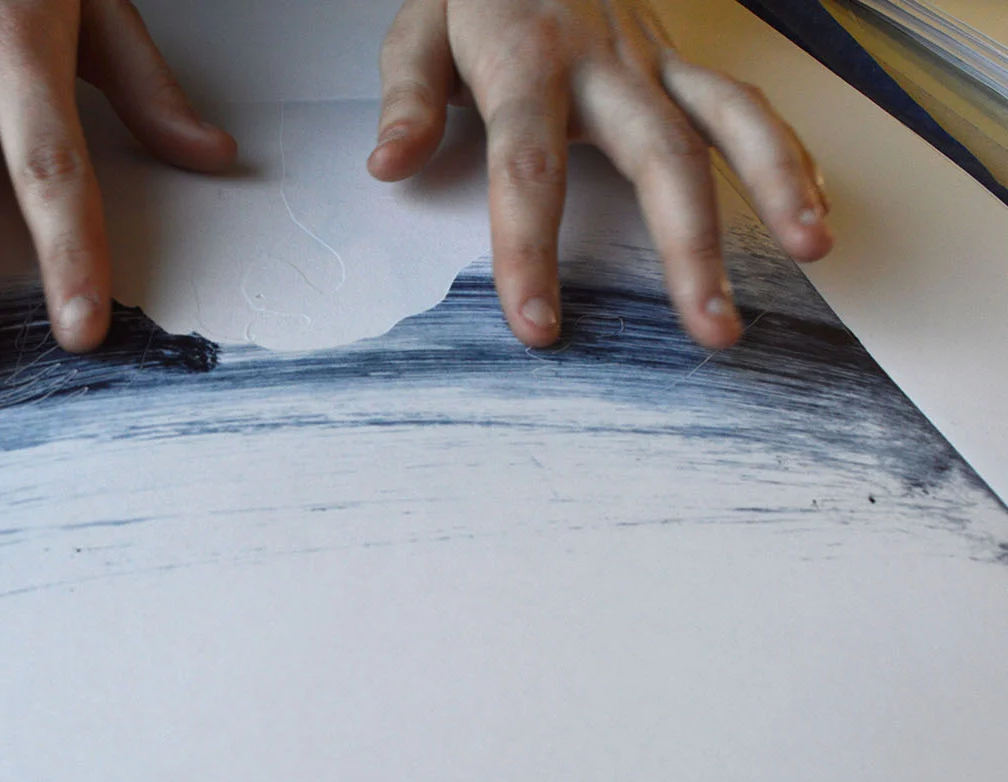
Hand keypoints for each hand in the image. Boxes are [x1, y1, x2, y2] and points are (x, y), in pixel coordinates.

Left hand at [367, 0, 833, 348]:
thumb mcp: (419, 30)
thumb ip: (408, 100)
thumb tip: (389, 167)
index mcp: (526, 64)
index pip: (528, 170)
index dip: (532, 252)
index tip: (539, 327)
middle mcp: (604, 66)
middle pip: (659, 157)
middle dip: (690, 248)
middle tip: (712, 327)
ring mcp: (654, 62)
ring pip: (729, 121)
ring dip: (776, 186)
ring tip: (813, 249)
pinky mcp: (680, 63)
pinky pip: (746, 103)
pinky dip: (787, 152)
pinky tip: (814, 207)